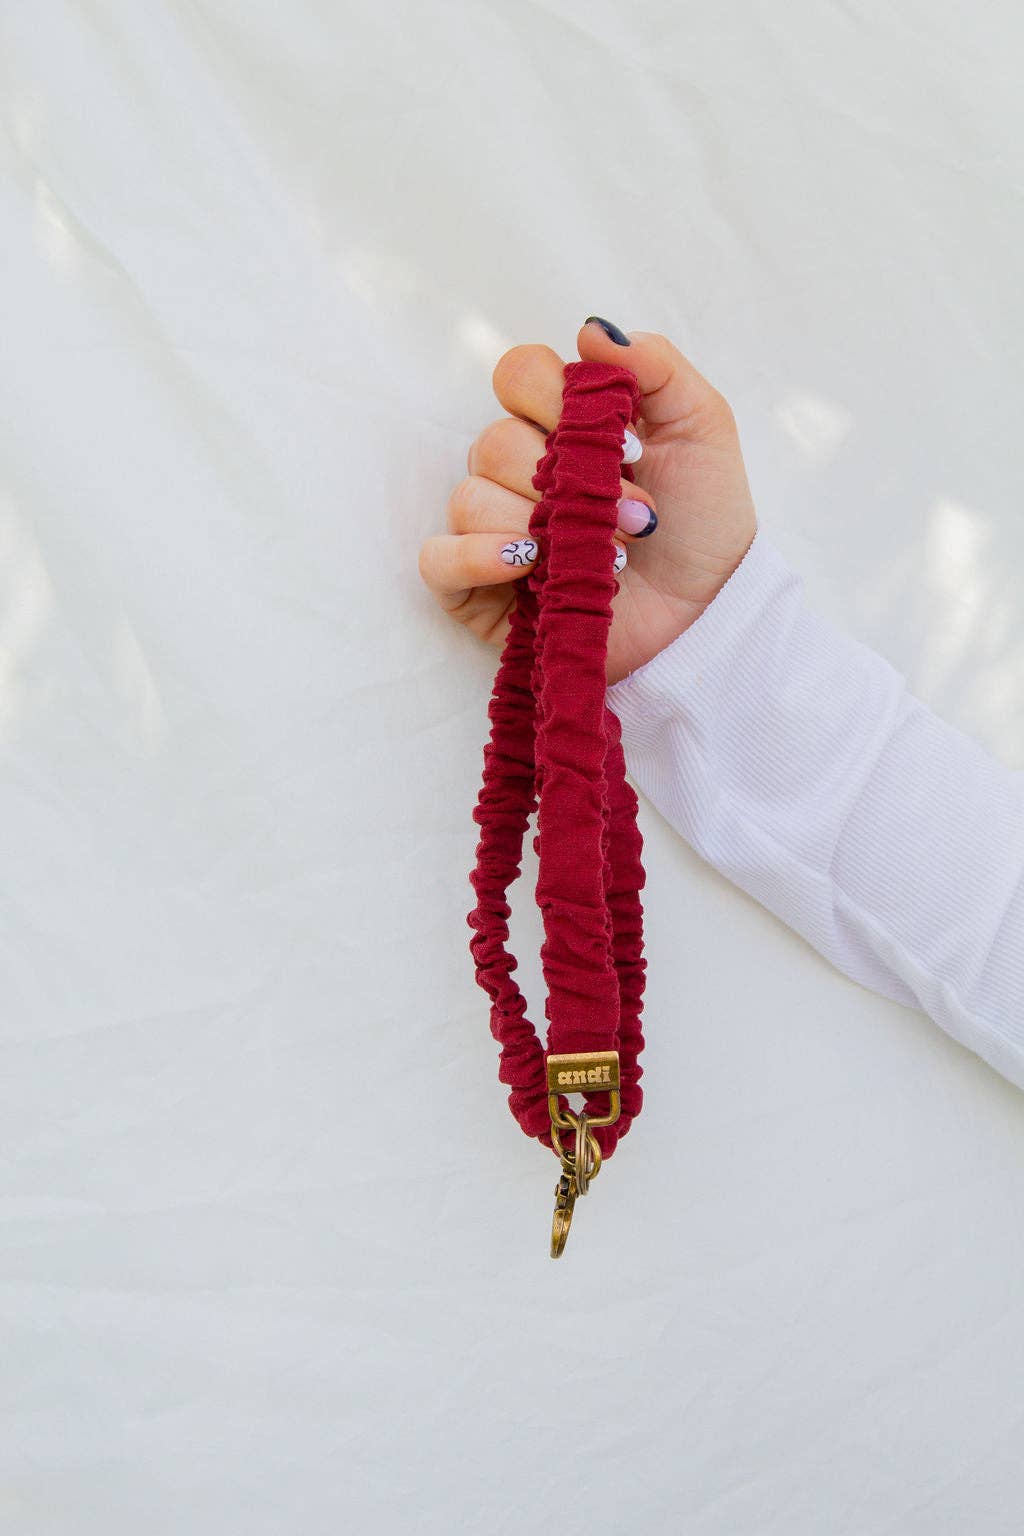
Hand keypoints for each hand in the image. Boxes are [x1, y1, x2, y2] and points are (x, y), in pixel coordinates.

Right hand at [419, 319, 757, 684]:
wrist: (711, 610)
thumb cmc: (703, 520)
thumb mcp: (701, 426)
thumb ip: (655, 365)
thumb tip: (590, 330)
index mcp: (559, 423)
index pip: (517, 375)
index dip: (555, 399)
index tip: (623, 442)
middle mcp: (517, 470)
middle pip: (495, 441)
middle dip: (568, 482)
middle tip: (635, 516)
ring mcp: (493, 528)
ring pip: (471, 497)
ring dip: (541, 526)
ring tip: (606, 556)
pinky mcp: (478, 589)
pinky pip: (438, 558)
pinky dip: (475, 555)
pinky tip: (526, 562)